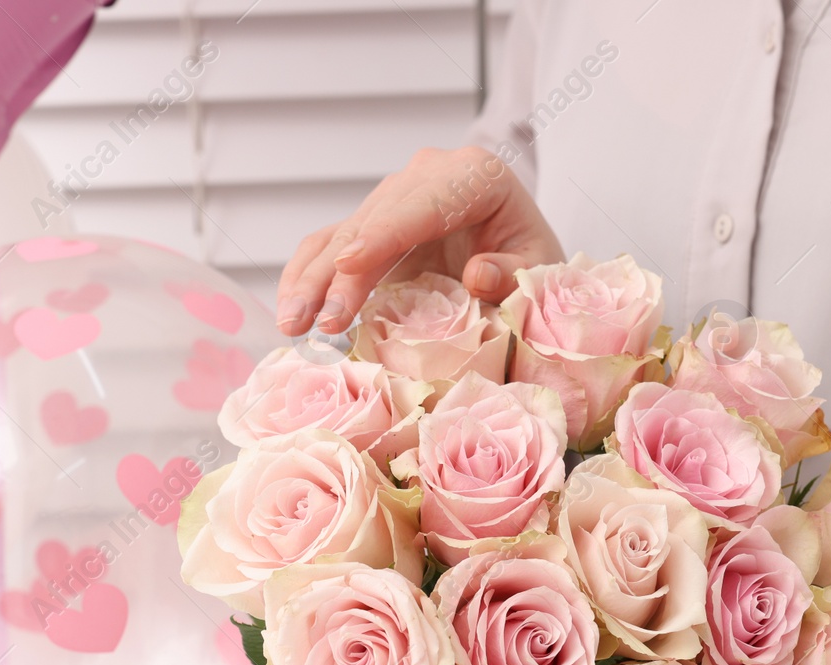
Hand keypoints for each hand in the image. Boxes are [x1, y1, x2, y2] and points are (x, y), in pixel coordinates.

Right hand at [276, 146, 563, 335]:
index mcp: (475, 175)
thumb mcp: (539, 269)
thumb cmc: (534, 258)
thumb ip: (512, 272)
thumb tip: (477, 275)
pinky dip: (309, 276)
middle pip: (373, 220)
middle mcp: (428, 175)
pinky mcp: (375, 222)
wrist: (524, 247)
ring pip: (342, 233)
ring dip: (311, 280)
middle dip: (338, 273)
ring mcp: (396, 196)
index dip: (383, 235)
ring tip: (292, 324)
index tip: (349, 265)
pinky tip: (293, 310)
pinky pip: (331, 244)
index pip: (423, 203)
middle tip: (316, 322)